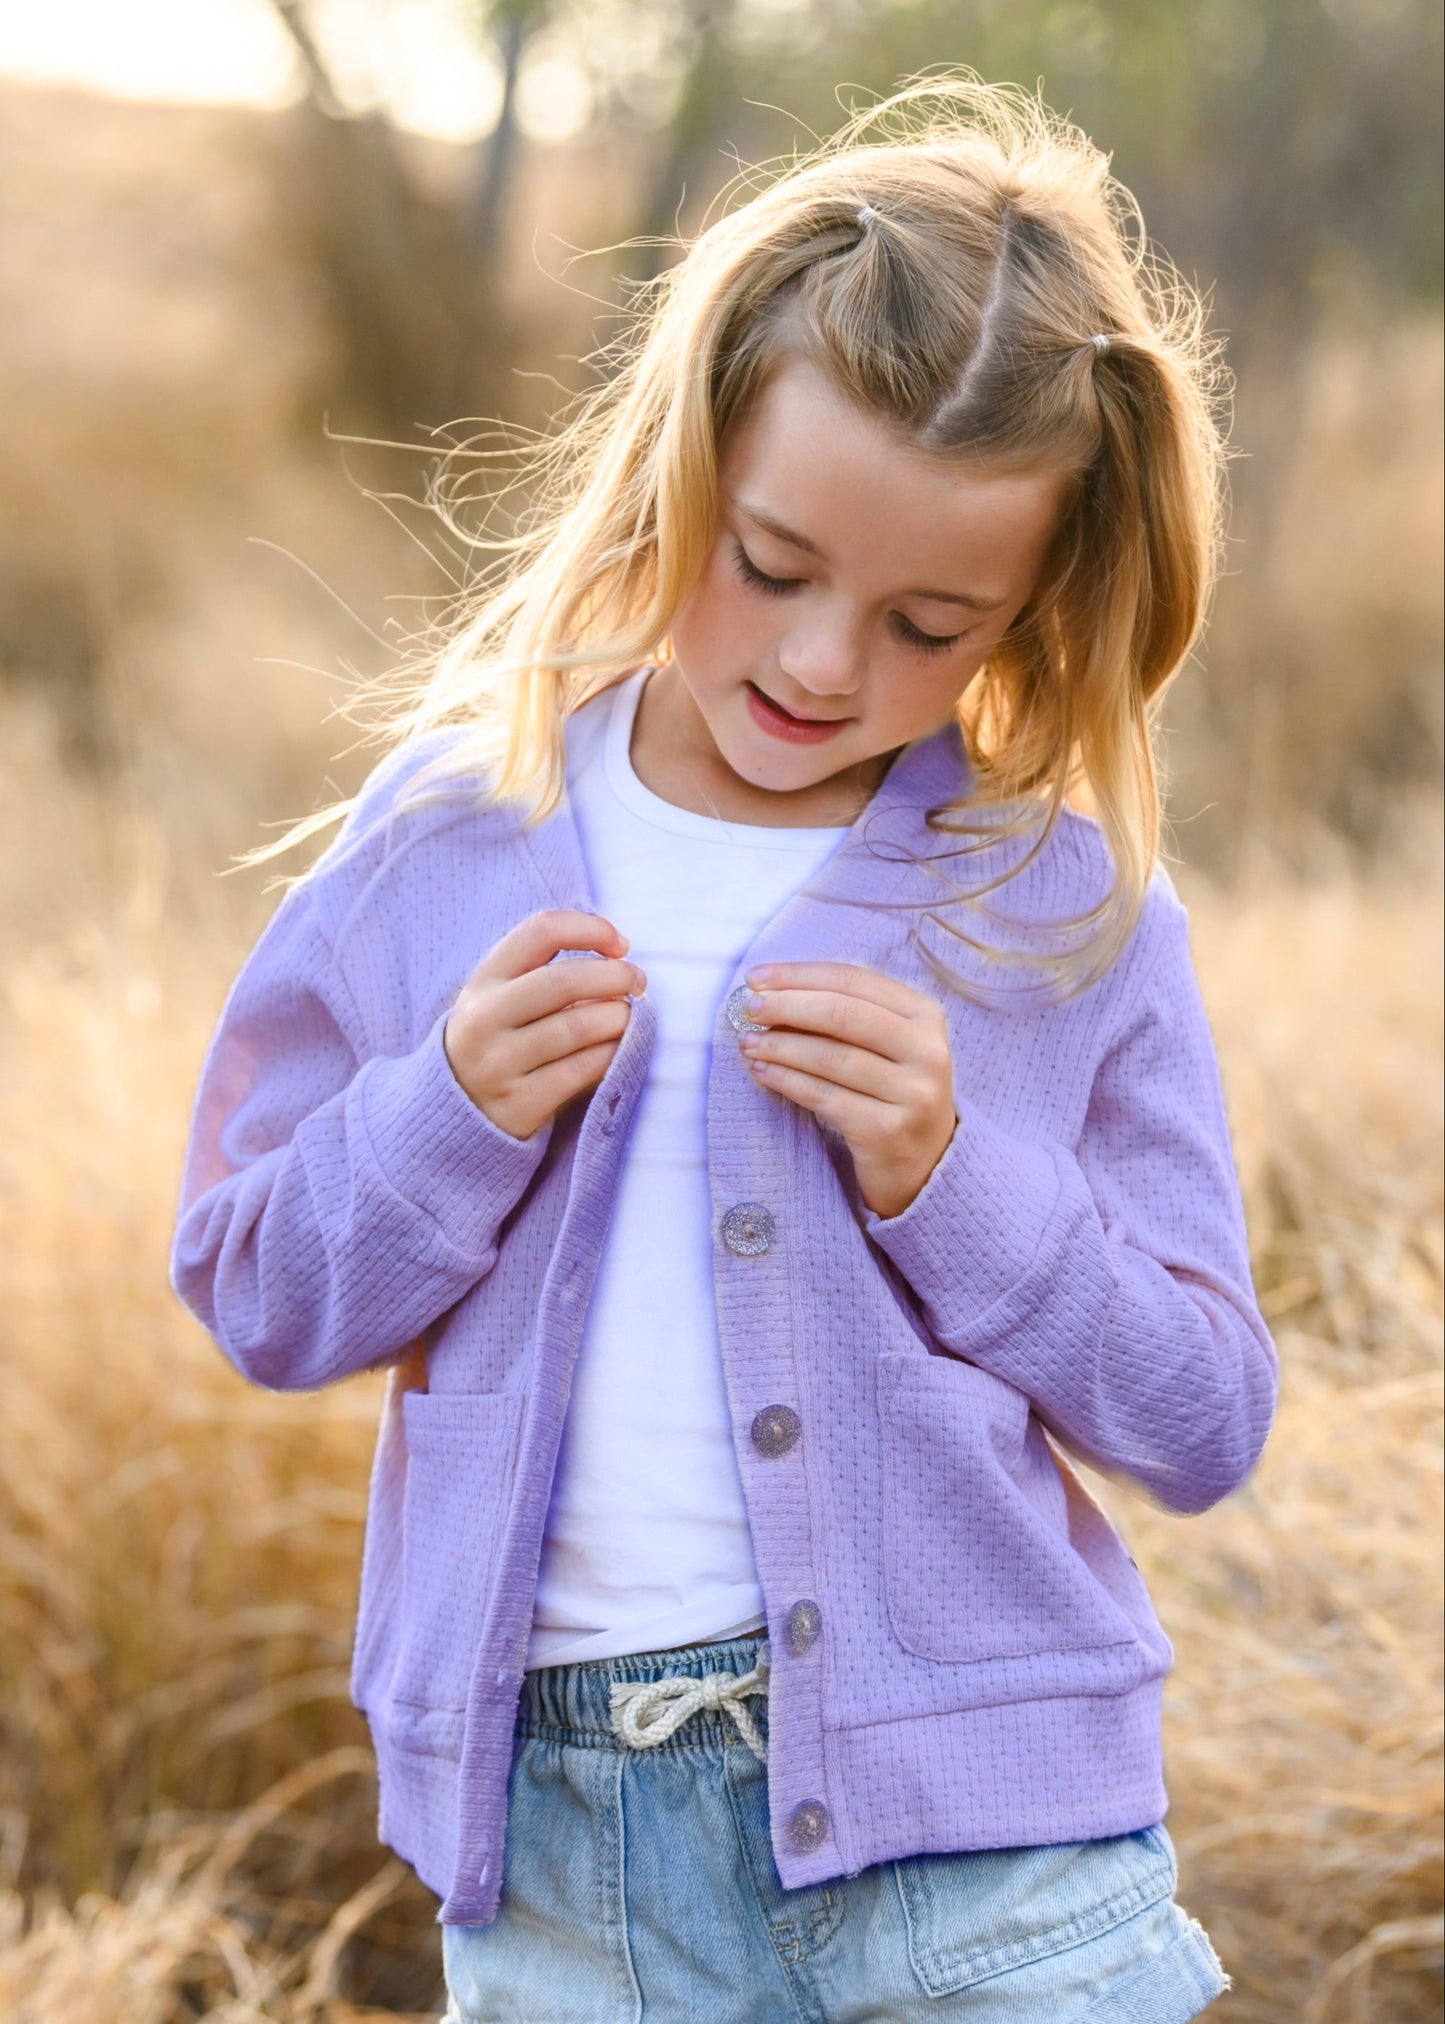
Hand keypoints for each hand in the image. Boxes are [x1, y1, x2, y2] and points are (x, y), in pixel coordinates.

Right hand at [444, 910, 644, 1140]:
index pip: (542, 931)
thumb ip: (547, 971)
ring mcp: (498, 1063)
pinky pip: (582, 1070)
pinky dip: (612, 1054)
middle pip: (564, 980)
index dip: (591, 929)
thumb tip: (620, 958)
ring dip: (619, 1017)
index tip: (620, 946)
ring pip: (578, 1027)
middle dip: (616, 975)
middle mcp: (484, 1018)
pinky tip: (618, 1049)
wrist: (458, 1113)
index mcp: (484, 980)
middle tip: (638, 982)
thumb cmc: (501, 1041)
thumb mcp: (502, 997)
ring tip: (630, 1018)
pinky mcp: (519, 1103)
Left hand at [737, 962, 956, 1220]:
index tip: (756, 977)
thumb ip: (844, 1014)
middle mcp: (927, 1052)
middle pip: (843, 1013)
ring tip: (748, 1043)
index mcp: (925, 1017)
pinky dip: (787, 1081)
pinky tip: (762, 1073)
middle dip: (787, 1005)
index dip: (800, 975)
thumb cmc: (891, 1093)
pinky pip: (825, 1097)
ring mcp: (912, 1094)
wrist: (924, 1166)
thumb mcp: (885, 1046)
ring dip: (781, 1046)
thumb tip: (771, 993)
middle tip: (748, 1008)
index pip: (855, 980)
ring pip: (831, 1057)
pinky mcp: (887, 1131)